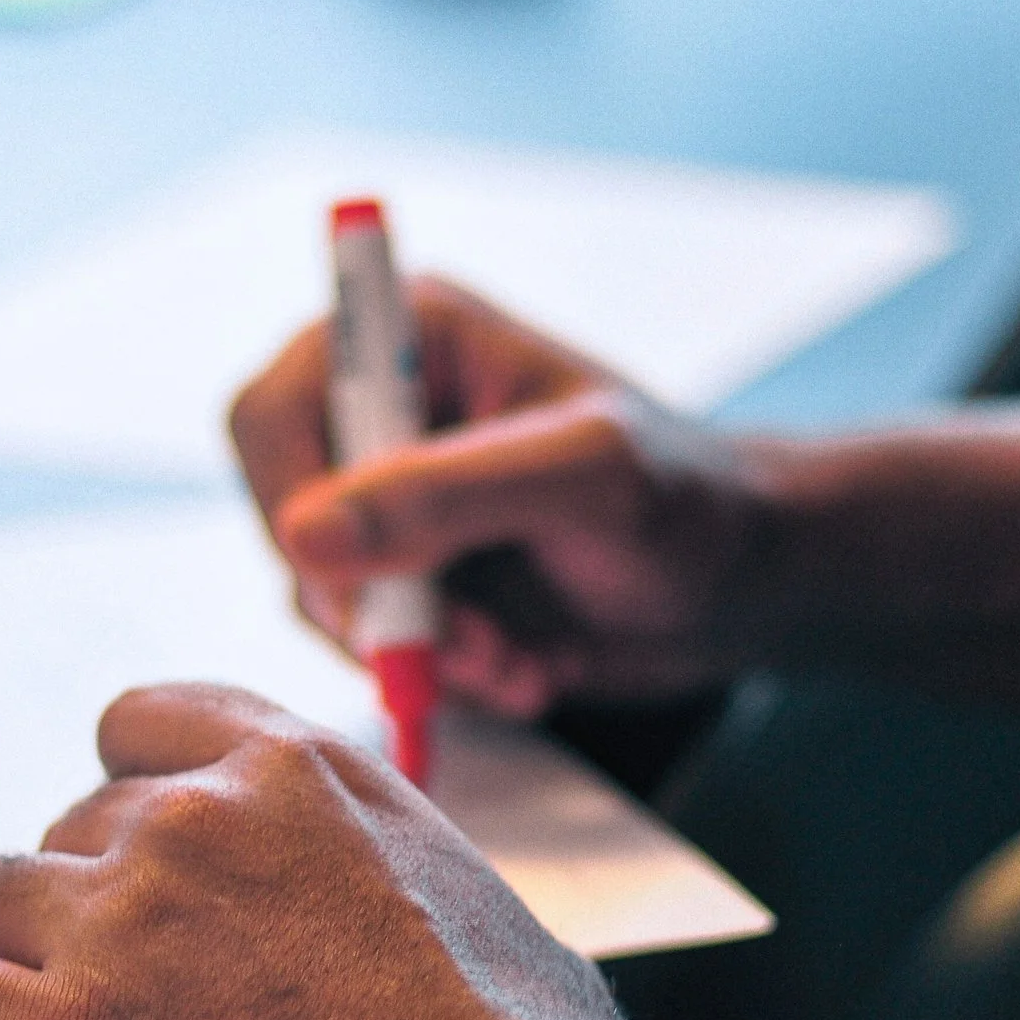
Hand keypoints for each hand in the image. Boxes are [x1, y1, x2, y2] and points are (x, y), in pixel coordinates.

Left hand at [0, 682, 621, 1019]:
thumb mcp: (469, 892)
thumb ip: (377, 859)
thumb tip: (370, 897)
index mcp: (298, 772)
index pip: (146, 723)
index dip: (117, 786)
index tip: (107, 833)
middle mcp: (193, 821)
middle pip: (66, 829)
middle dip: (74, 903)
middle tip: (93, 980)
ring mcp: (115, 924)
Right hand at [229, 277, 774, 717]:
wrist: (748, 588)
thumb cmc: (689, 502)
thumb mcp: (584, 482)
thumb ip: (446, 496)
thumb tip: (303, 538)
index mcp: (411, 339)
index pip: (272, 414)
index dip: (292, 507)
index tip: (366, 587)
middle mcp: (385, 414)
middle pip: (285, 519)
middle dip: (374, 606)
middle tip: (476, 647)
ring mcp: (394, 504)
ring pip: (326, 600)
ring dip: (422, 655)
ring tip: (523, 663)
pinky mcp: (414, 581)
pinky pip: (371, 648)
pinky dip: (445, 679)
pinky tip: (529, 672)